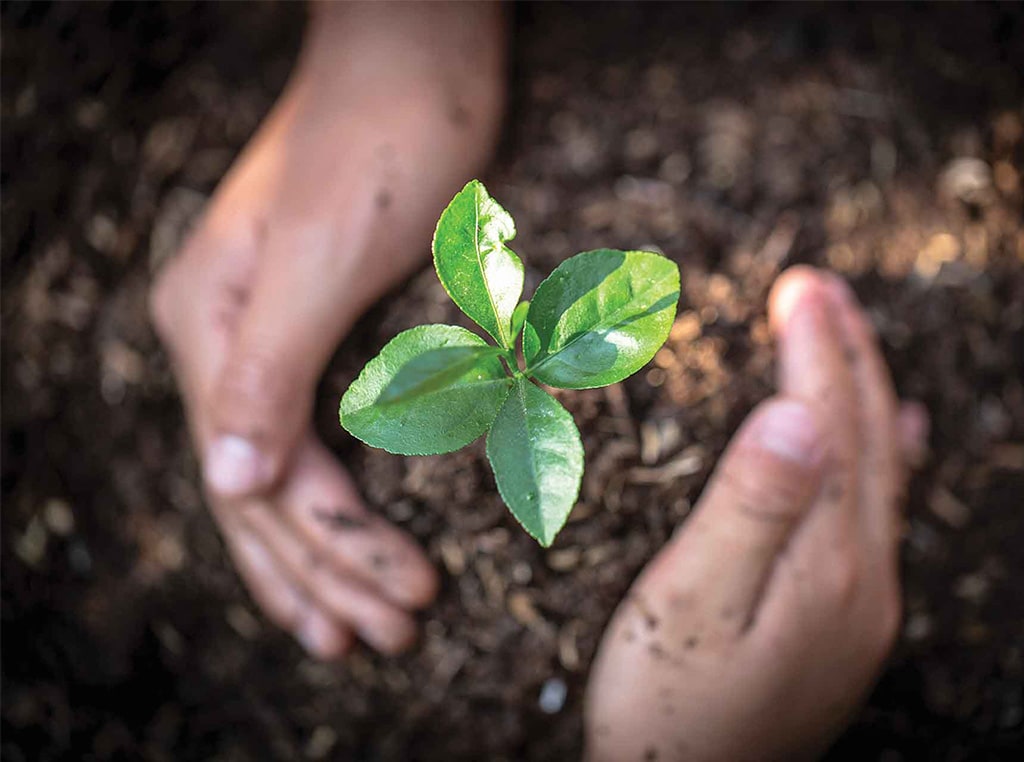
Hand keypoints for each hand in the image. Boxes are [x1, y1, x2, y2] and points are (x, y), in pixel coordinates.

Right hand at [149, 2, 504, 657]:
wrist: (419, 64)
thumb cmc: (384, 143)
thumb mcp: (324, 256)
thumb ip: (267, 370)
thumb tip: (226, 487)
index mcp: (211, 331)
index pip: (264, 480)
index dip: (334, 553)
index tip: (405, 605)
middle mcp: (224, 343)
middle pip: (263, 496)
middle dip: (327, 576)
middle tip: (390, 641)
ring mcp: (265, 338)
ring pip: (283, 477)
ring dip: (326, 558)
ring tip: (367, 625)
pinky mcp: (315, 329)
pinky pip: (311, 437)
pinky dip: (336, 499)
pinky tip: (352, 539)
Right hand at [584, 267, 926, 759]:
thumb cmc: (669, 704)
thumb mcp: (694, 604)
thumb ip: (750, 508)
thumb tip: (798, 413)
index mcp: (827, 559)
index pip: (831, 426)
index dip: (815, 352)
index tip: (798, 286)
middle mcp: (862, 576)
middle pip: (868, 440)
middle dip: (846, 356)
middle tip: (817, 287)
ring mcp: (861, 602)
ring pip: (880, 472)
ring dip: (865, 396)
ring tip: (852, 339)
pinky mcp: (844, 621)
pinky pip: (878, 511)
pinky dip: (883, 458)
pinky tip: (891, 442)